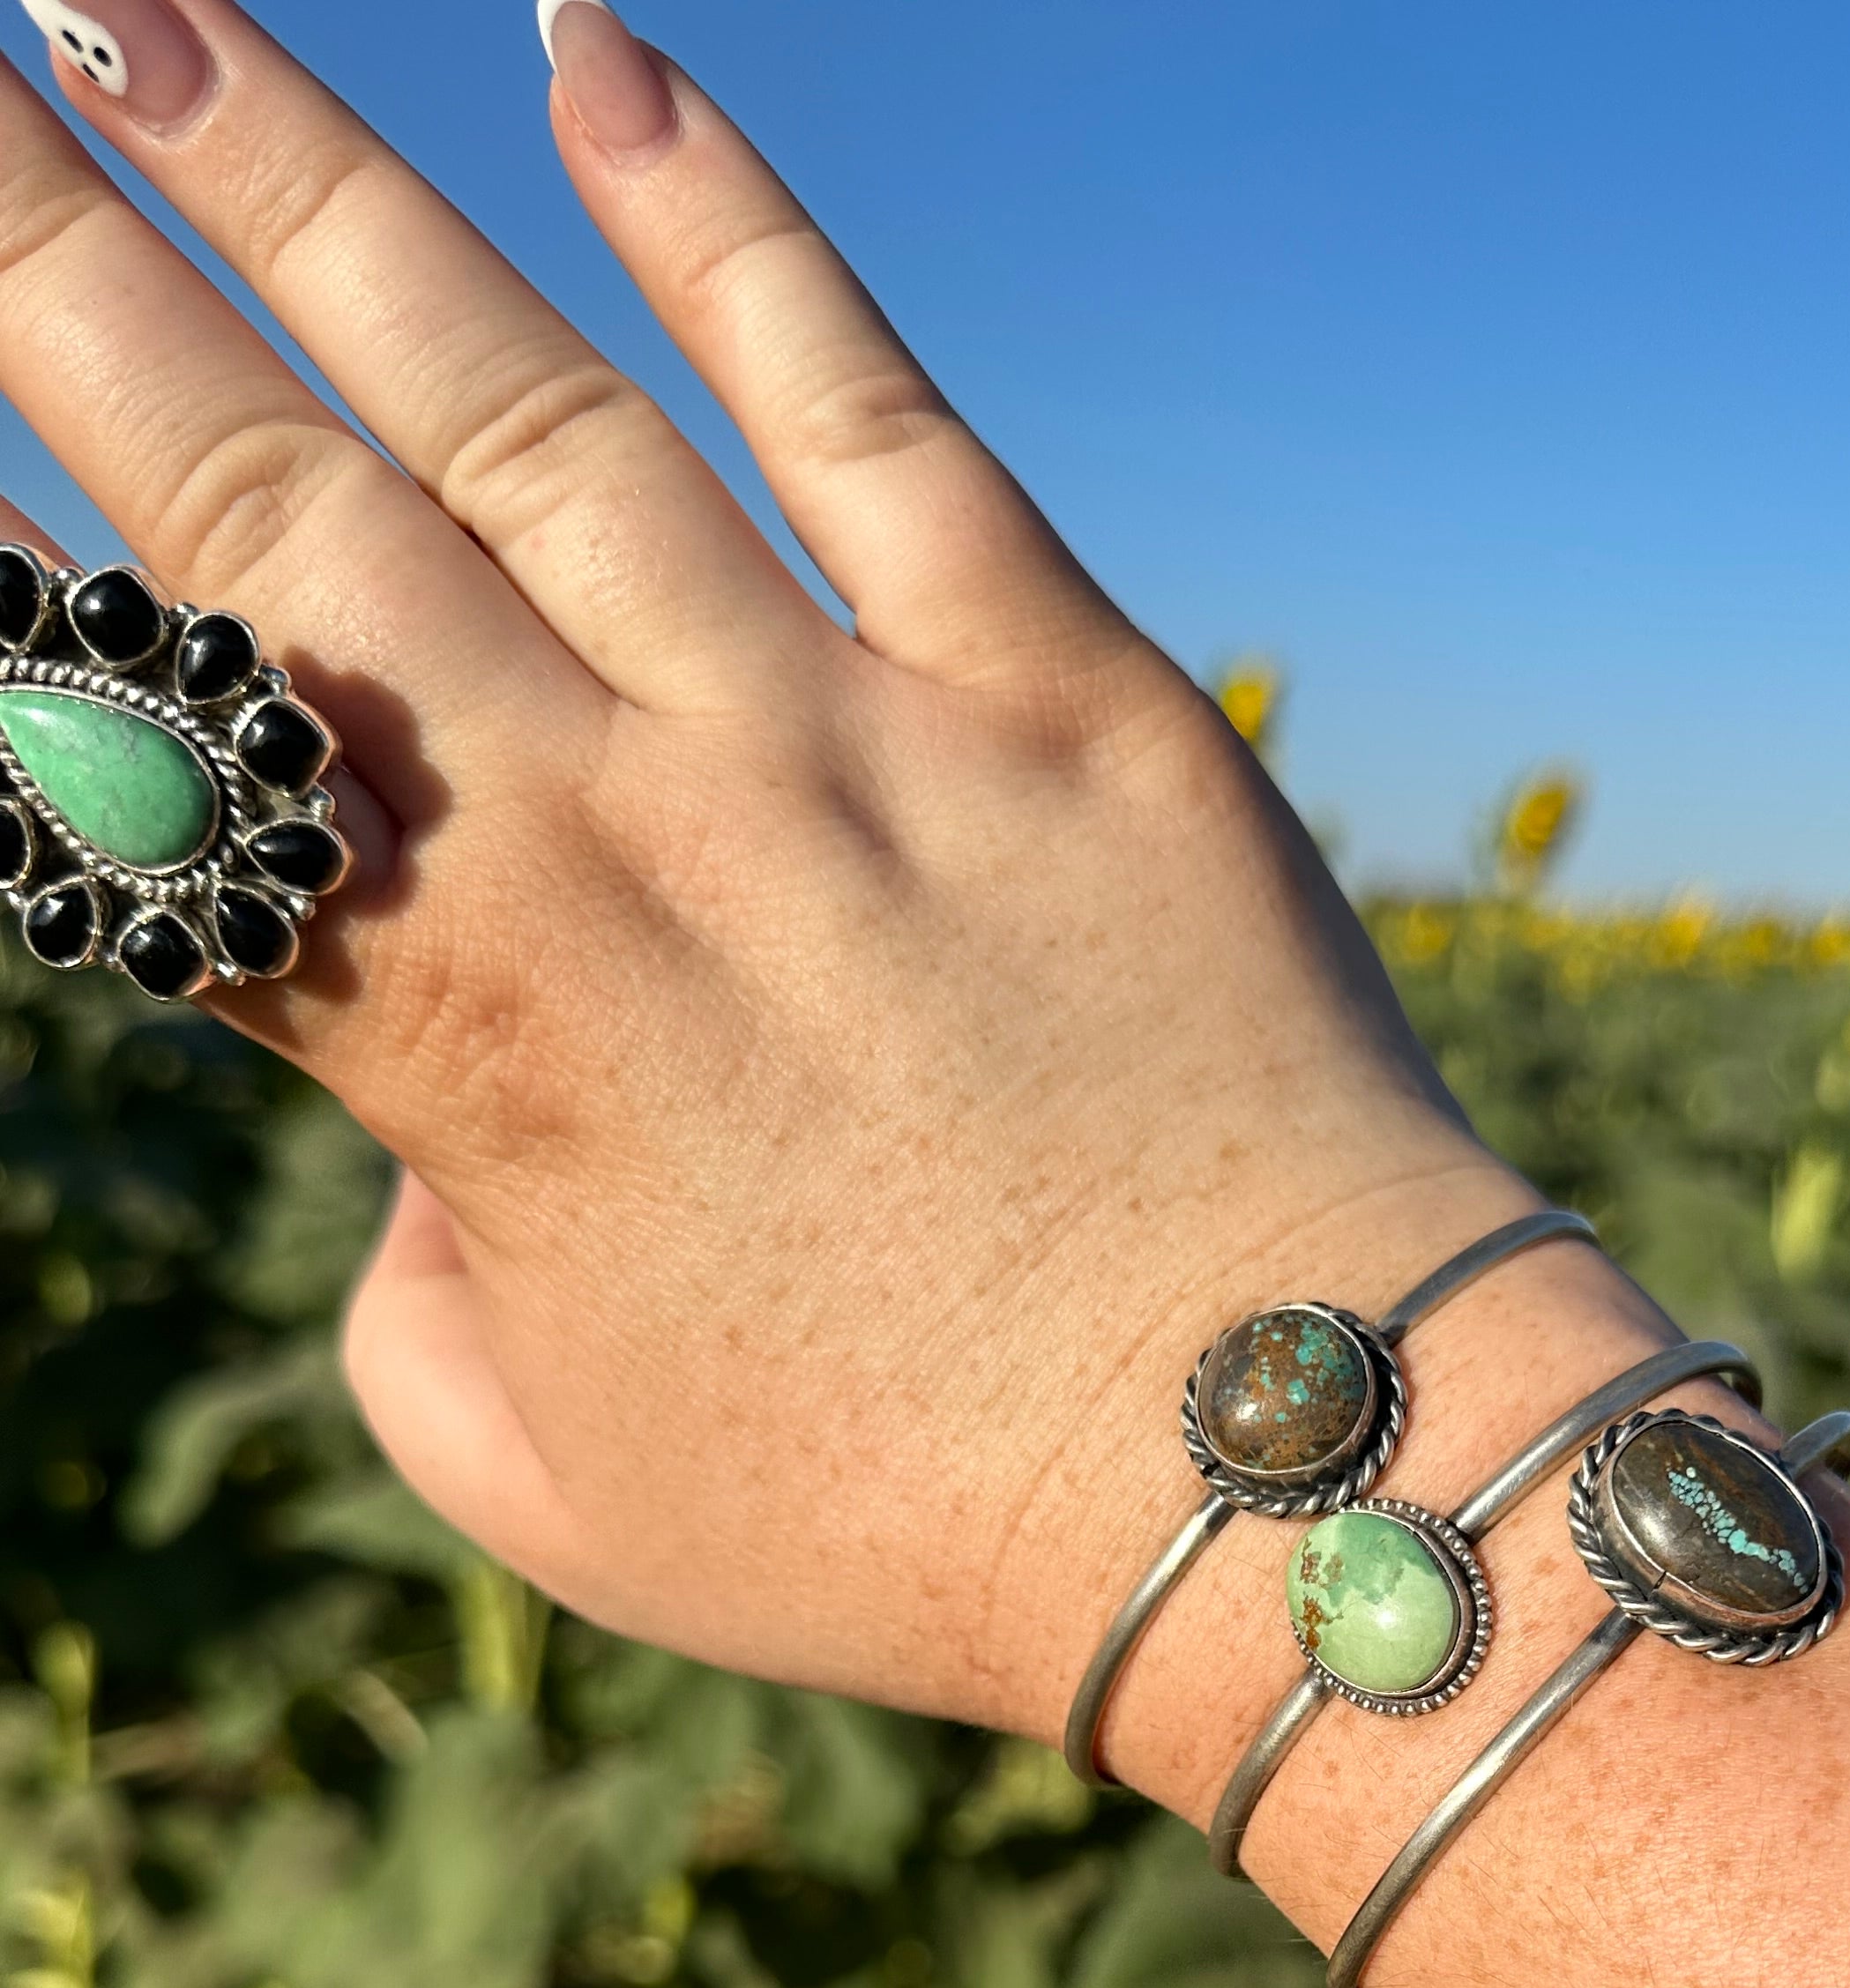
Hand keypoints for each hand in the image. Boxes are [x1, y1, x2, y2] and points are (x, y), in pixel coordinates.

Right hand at [0, 0, 1546, 1752]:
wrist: (1275, 1492)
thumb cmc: (911, 1526)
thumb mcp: (564, 1481)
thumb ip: (420, 1293)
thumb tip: (431, 1154)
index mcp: (452, 1043)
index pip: (146, 763)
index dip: (2, 612)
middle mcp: (608, 841)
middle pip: (265, 504)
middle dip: (55, 264)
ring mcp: (841, 742)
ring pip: (519, 404)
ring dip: (304, 182)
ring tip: (129, 1)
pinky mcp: (1063, 696)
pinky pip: (871, 413)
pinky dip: (733, 231)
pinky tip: (593, 57)